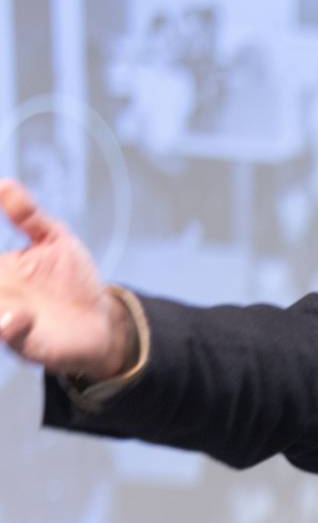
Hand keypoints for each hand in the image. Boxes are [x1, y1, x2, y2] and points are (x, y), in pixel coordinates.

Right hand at [0, 179, 132, 380]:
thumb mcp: (55, 241)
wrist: (103, 323)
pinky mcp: (25, 339)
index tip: (0, 240)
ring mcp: (5, 316)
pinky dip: (6, 325)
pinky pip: (7, 332)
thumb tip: (5, 183)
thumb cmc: (74, 282)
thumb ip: (29, 216)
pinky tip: (14, 315)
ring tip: (5, 301)